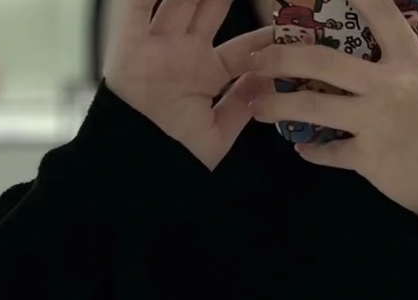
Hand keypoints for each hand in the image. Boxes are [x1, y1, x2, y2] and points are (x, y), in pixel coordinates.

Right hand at [106, 0, 272, 169]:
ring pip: (181, 0)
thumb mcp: (219, 134)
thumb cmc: (176, 156)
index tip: (286, 23)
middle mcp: (183, 53)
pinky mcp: (131, 42)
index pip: (241, 47)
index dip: (264, 35)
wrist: (141, 165)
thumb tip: (270, 79)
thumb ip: (242, 105)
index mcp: (204, 74)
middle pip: (212, 8)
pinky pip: (138, 7)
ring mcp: (158, 44)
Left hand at [247, 0, 417, 224]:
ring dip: (278, 105)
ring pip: (313, 106)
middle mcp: (388, 85)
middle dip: (281, 57)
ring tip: (258, 107)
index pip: (378, 11)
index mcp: (408, 59)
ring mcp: (375, 122)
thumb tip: (363, 53)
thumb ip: (397, 64)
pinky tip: (301, 146)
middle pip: (322, 61)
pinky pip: (327, 152)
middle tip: (257, 59)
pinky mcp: (368, 158)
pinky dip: (310, 150)